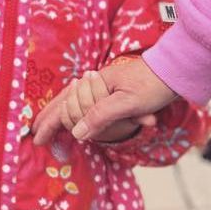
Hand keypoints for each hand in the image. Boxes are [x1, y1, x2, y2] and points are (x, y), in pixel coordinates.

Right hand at [33, 59, 176, 145]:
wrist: (173, 70)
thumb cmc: (152, 86)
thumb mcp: (128, 103)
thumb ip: (101, 117)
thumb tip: (77, 134)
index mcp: (93, 86)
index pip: (64, 106)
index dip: (50, 124)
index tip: (38, 139)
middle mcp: (92, 84)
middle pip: (63, 102)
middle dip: (49, 118)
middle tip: (37, 136)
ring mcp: (100, 86)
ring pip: (71, 101)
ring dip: (57, 114)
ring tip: (46, 126)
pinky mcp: (109, 90)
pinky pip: (84, 102)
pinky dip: (73, 110)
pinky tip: (73, 117)